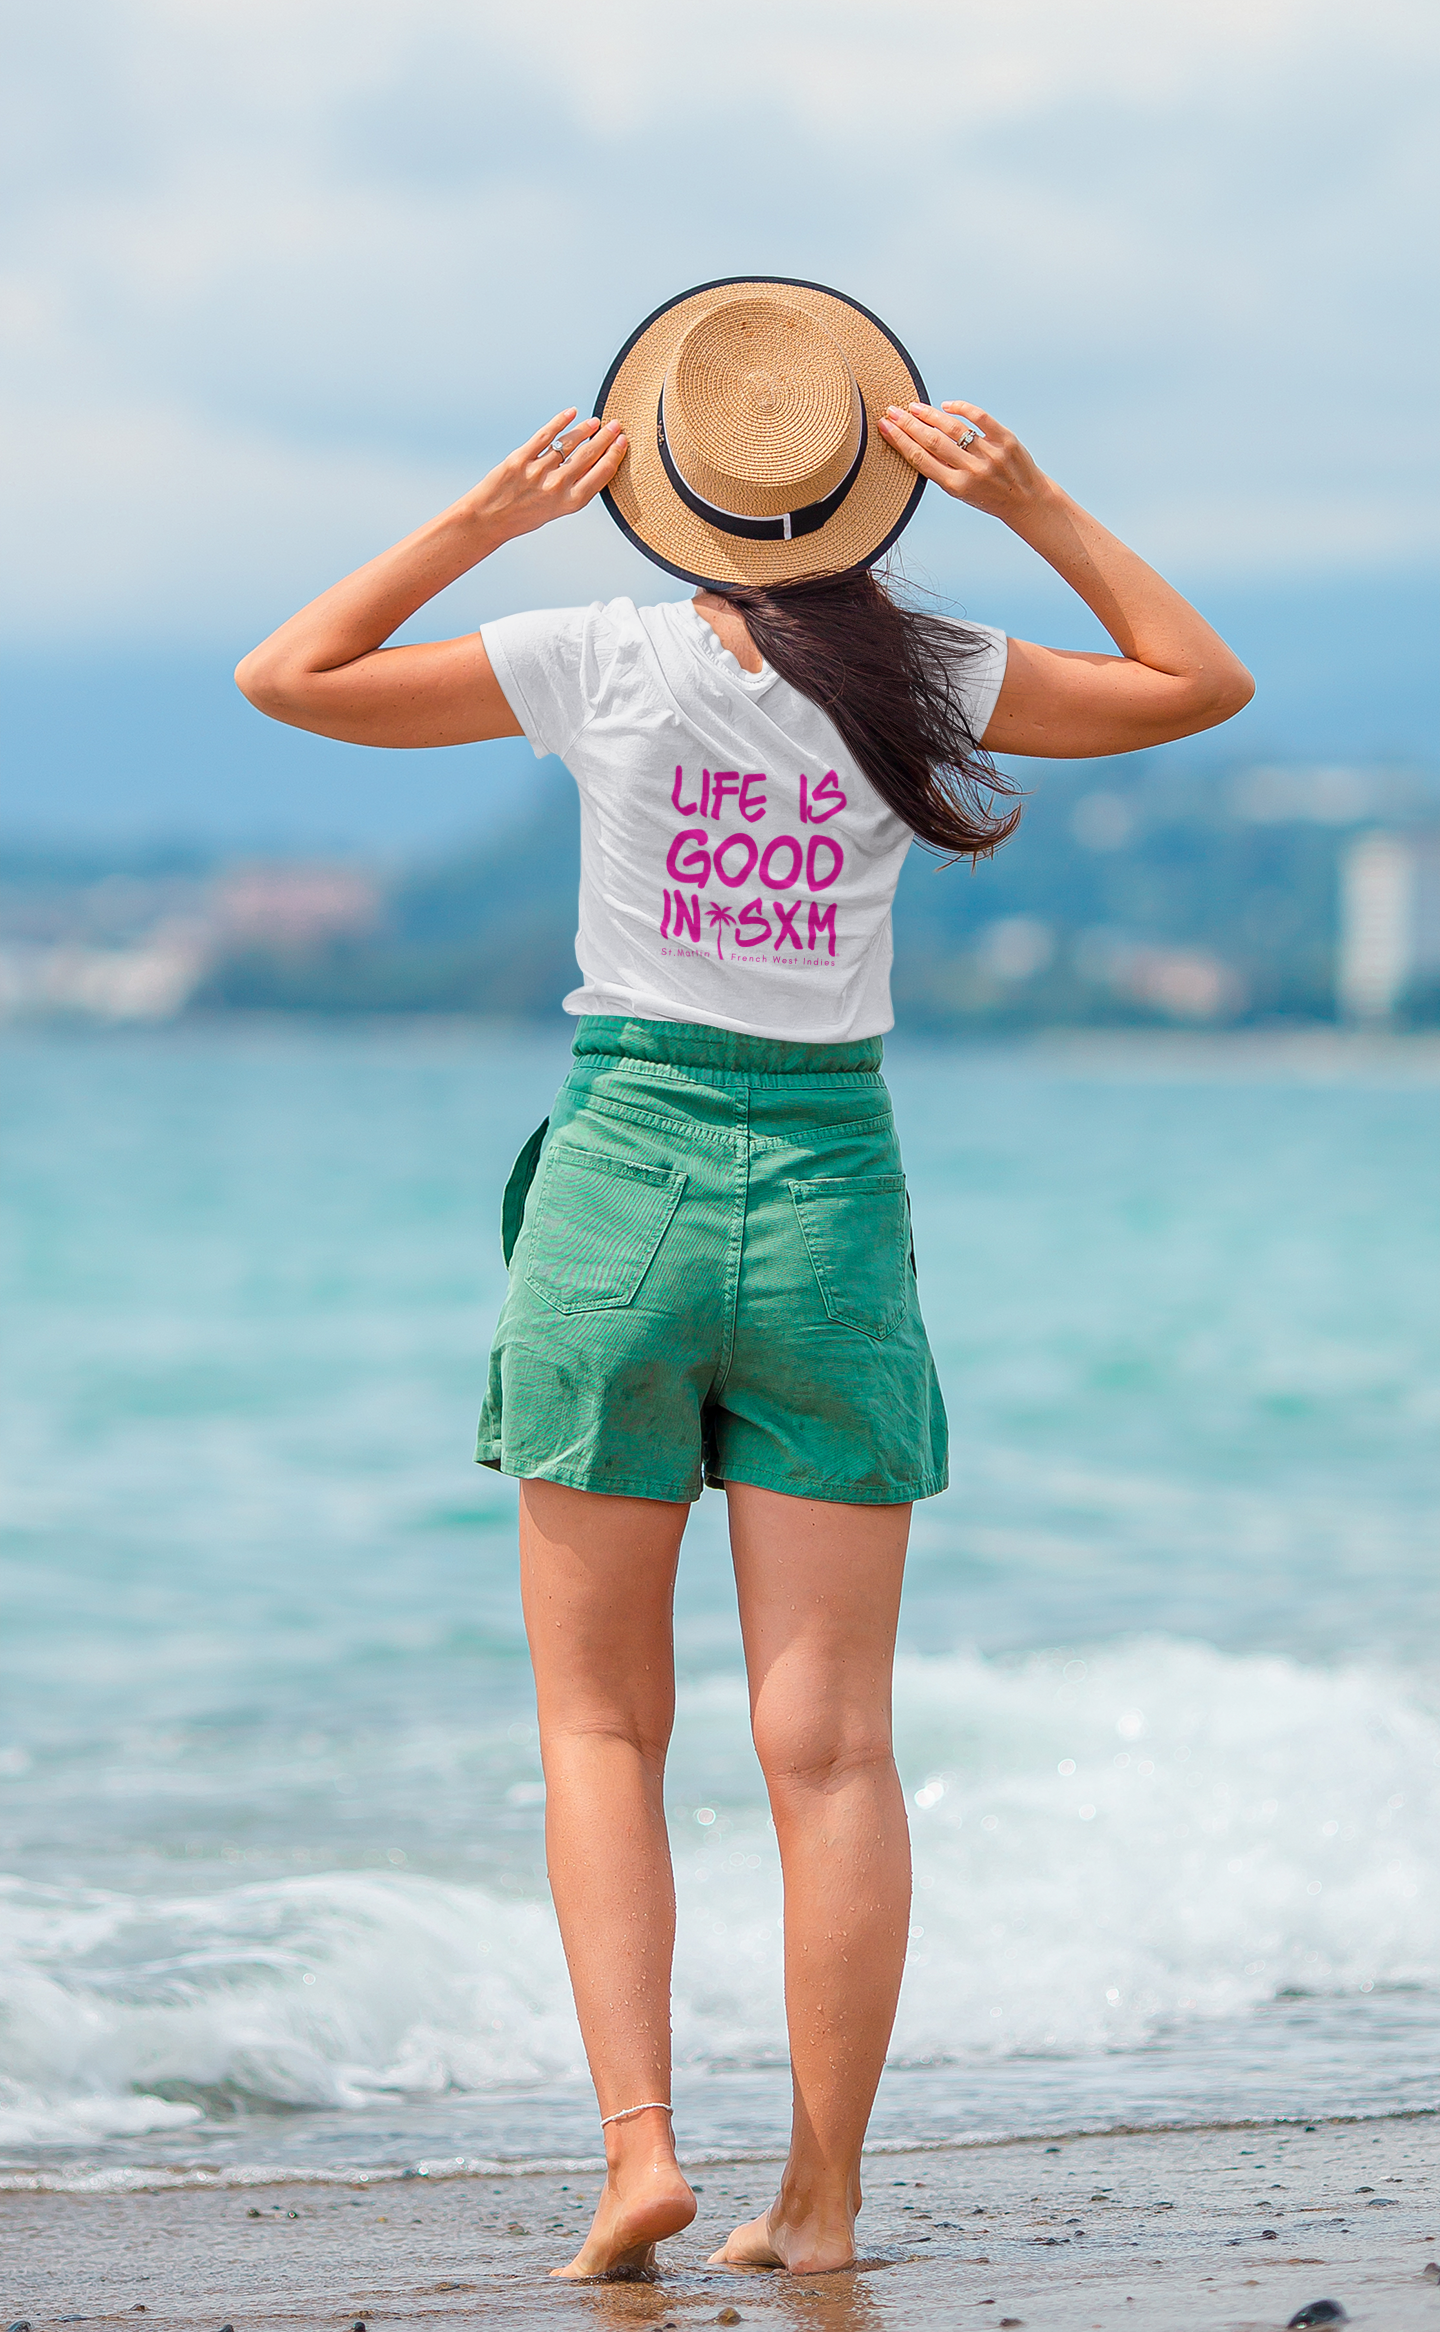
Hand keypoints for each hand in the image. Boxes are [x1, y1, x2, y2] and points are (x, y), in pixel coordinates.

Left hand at [465, 408, 627, 541]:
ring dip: (585, 429)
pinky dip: (560, 421)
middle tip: (616, 425)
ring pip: (569, 442)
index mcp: (569, 502)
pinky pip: (545, 435)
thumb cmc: (522, 517)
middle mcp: (557, 486)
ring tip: (595, 422)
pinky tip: (571, 413)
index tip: (622, 441)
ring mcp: (538, 471)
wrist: (488, 519)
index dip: (614, 455)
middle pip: (589, 455)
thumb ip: (573, 489)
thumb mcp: (555, 510)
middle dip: (606, 438)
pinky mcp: (520, 458)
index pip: (601, 473)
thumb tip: (592, 463)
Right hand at [878, 400, 1047, 524]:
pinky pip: (980, 418)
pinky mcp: (1007, 440)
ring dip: (930, 414)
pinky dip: (962, 408)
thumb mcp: (961, 493)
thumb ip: (942, 470)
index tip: (885, 426)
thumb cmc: (988, 496)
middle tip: (892, 411)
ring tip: (914, 407)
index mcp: (956, 487)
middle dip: (908, 424)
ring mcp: (990, 454)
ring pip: (954, 428)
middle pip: (933, 441)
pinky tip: (947, 406)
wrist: (1027, 501)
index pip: (920, 459)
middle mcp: (972, 471)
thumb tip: (917, 439)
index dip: (900, 441)